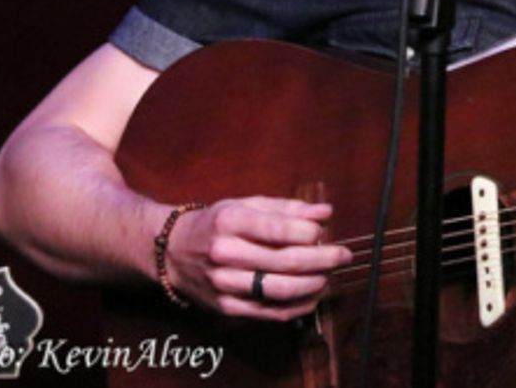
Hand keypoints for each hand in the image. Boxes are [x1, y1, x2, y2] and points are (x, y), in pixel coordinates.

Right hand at [163, 196, 352, 320]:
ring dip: (313, 284)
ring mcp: (224, 283)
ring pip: (279, 290)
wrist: (173, 252)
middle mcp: (225, 253)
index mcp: (231, 222)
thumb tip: (324, 212)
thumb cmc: (217, 224)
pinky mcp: (227, 307)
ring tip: (329, 276)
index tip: (324, 232)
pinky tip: (313, 296)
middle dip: (322, 259)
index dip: (310, 233)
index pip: (279, 230)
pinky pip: (270, 312)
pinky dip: (298, 306)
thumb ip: (286, 208)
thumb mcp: (246, 205)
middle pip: (285, 262)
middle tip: (343, 255)